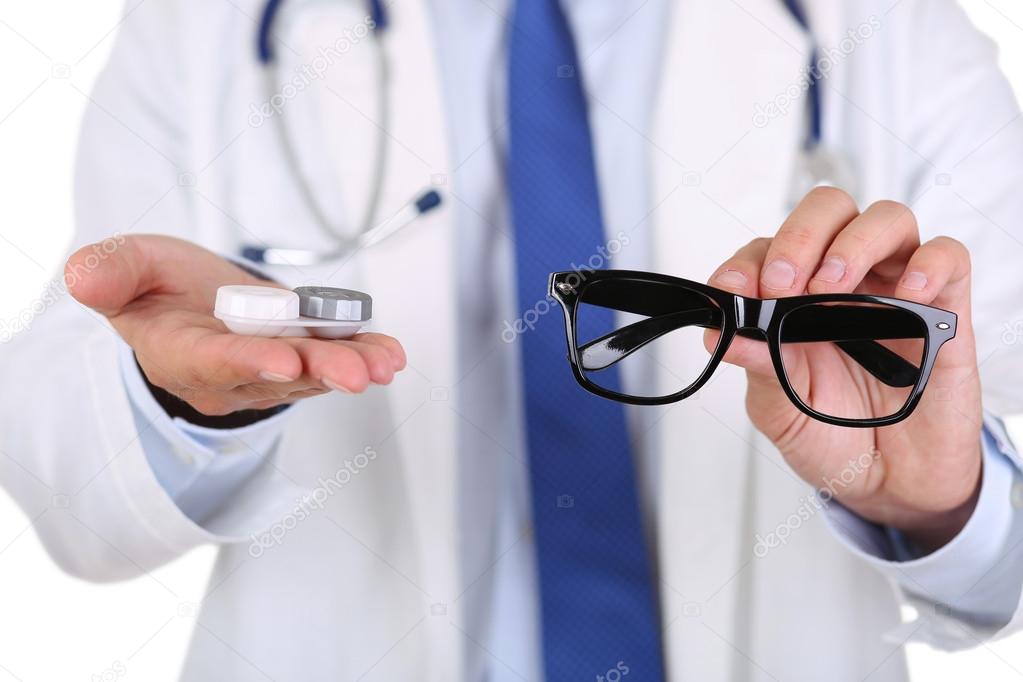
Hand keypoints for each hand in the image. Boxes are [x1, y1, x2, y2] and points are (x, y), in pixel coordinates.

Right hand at [67, 234, 404, 415]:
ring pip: (314, 373)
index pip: (214, 362)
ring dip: (351, 367)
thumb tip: (82, 276)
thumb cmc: (159, 290)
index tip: (283, 361)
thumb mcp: (128, 270)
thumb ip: (111, 273)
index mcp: (181, 353)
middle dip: (318, 374)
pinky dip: (365, 353)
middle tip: (354, 375)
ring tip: (384, 363)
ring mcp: (272, 370)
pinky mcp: (303, 359)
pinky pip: (335, 359)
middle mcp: (232, 374)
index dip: (248, 362)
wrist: (192, 304)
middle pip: (277, 376)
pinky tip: (390, 352)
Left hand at [708, 188, 981, 551]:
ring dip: (853, 243)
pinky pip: (947, 256)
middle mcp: (844, 282)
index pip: (768, 249)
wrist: (889, 482)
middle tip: (782, 283)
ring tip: (833, 287)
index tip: (735, 289)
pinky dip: (928, 262)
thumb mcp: (780, 410)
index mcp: (794, 299)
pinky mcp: (943, 308)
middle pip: (828, 211)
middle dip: (798, 236)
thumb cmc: (832, 435)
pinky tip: (908, 292)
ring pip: (887, 219)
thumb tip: (720, 335)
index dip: (748, 261)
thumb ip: (758, 367)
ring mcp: (894, 289)